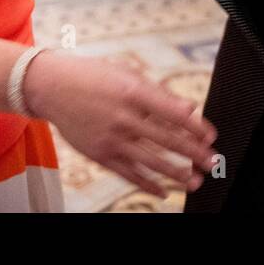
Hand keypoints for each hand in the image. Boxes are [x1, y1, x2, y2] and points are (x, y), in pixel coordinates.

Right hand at [23, 50, 217, 197]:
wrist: (51, 86)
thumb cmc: (92, 76)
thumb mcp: (125, 73)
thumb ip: (157, 92)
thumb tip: (187, 109)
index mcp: (133, 92)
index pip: (173, 113)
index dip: (195, 126)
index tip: (210, 135)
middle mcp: (123, 117)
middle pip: (167, 140)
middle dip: (194, 153)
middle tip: (212, 161)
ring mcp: (111, 138)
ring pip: (151, 162)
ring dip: (176, 174)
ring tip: (195, 181)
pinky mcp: (100, 154)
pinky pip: (128, 174)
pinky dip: (148, 185)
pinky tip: (163, 192)